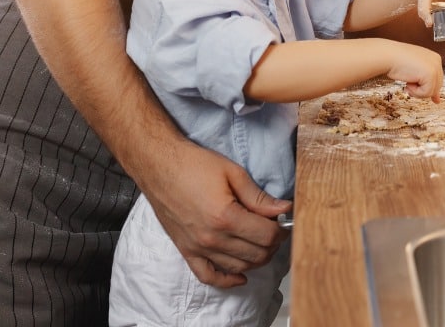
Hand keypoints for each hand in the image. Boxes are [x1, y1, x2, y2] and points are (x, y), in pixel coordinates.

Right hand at [145, 142, 290, 286]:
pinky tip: (240, 276)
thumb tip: (284, 209)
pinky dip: (227, 280)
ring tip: (262, 242)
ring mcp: (197, 248)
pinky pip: (208, 276)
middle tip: (276, 229)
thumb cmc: (194, 165)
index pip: (267, 236)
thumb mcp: (234, 173)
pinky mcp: (186, 251)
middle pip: (256, 254)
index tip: (285, 220)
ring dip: (256, 259)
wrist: (159, 166)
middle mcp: (211, 238)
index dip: (282, 229)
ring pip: (238, 267)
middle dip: (273, 244)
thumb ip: (259, 197)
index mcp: (226, 217)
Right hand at [386, 44, 443, 102]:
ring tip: (407, 82)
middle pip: (436, 87)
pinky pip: (426, 93)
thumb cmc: (396, 61)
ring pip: (432, 92)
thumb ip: (427, 82)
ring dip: (417, 91)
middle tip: (408, 84)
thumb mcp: (415, 71)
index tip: (419, 88)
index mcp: (434, 58)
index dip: (427, 86)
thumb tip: (437, 99)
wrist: (388, 56)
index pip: (437, 79)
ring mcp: (435, 67)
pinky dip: (416, 92)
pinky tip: (408, 82)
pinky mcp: (431, 74)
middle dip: (421, 89)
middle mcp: (437, 61)